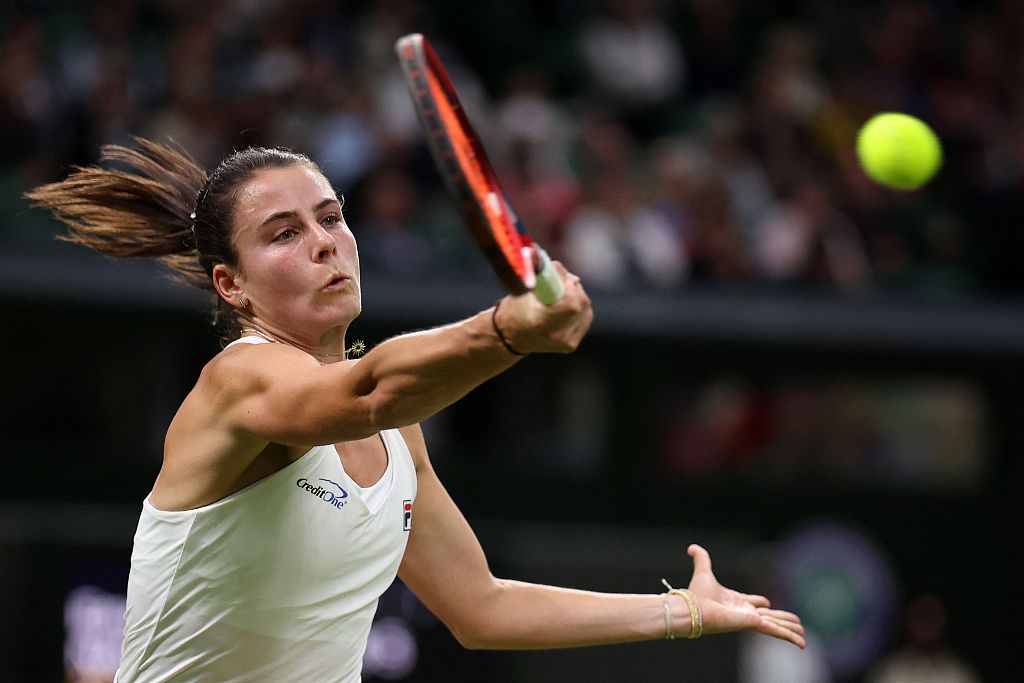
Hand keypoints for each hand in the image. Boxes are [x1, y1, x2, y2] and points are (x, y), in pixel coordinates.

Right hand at [495, 262, 592, 353]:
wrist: (511, 337)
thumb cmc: (515, 308)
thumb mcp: (523, 289)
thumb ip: (545, 275)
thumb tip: (564, 272)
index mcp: (540, 321)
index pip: (571, 303)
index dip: (570, 286)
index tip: (561, 280)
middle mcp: (555, 335)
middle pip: (581, 303)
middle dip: (573, 287)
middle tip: (559, 283)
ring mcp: (566, 342)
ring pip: (585, 307)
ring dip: (576, 295)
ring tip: (559, 295)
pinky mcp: (572, 344)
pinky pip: (586, 316)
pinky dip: (579, 307)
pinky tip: (565, 306)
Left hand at [684, 544, 805, 647]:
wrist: (694, 609)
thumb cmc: (697, 594)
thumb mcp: (703, 571)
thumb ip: (701, 558)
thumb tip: (691, 547)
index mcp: (735, 602)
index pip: (753, 603)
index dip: (760, 602)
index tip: (767, 603)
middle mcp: (744, 612)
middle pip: (769, 616)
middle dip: (783, 619)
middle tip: (796, 623)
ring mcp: (750, 620)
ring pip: (776, 625)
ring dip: (791, 629)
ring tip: (803, 634)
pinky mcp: (754, 625)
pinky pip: (776, 631)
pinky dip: (790, 637)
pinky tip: (802, 643)